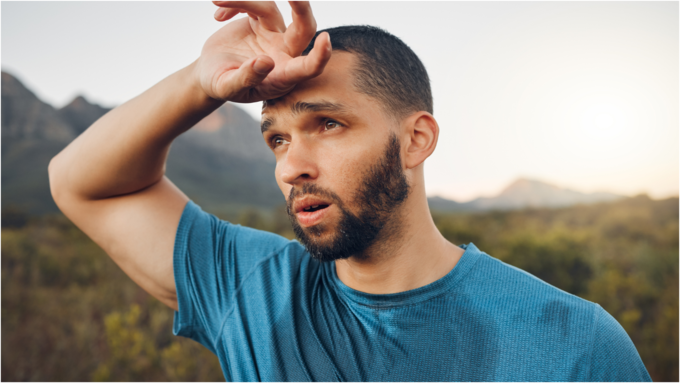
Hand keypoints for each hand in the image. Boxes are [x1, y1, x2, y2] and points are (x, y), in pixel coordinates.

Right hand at [195, 1, 331, 102]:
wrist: (211, 73)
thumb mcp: (228, 87)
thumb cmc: (222, 86)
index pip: (309, 67)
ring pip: (269, 9)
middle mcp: (284, 53)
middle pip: (305, 28)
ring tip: (216, 2)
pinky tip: (218, 16)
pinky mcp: (260, 21)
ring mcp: (273, 35)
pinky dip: (235, 4)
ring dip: (244, 1)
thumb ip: (246, 79)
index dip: (320, 56)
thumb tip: (266, 62)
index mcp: (283, 76)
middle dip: (302, 9)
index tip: (325, 39)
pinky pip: (253, 4)